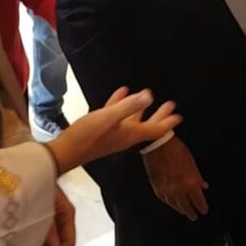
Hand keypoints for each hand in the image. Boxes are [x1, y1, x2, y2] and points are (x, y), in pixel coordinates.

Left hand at [30, 186, 75, 245]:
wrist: (31, 168)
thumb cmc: (40, 180)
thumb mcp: (45, 202)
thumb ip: (50, 224)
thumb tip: (54, 244)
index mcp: (67, 214)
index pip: (68, 241)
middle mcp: (61, 218)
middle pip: (59, 244)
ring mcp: (52, 218)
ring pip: (50, 241)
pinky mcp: (41, 217)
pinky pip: (42, 234)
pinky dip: (35, 243)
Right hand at [45, 87, 180, 173]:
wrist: (67, 151)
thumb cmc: (89, 136)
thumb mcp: (109, 118)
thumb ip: (128, 106)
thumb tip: (149, 95)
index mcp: (130, 134)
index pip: (155, 130)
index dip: (168, 122)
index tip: (178, 115)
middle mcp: (125, 136)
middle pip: (147, 125)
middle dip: (159, 115)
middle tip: (170, 104)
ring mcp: (114, 135)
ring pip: (132, 120)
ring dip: (141, 109)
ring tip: (147, 96)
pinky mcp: (102, 131)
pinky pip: (117, 116)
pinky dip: (121, 105)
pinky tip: (121, 94)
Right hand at [142, 136, 209, 220]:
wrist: (157, 145)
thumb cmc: (176, 150)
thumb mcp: (192, 162)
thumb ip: (198, 176)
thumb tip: (204, 186)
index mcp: (190, 183)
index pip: (199, 201)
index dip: (202, 207)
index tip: (204, 210)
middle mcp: (179, 190)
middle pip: (186, 207)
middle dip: (191, 213)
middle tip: (194, 216)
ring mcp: (167, 190)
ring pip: (175, 205)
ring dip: (180, 210)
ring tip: (184, 212)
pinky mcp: (157, 187)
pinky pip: (165, 200)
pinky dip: (170, 203)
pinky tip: (171, 204)